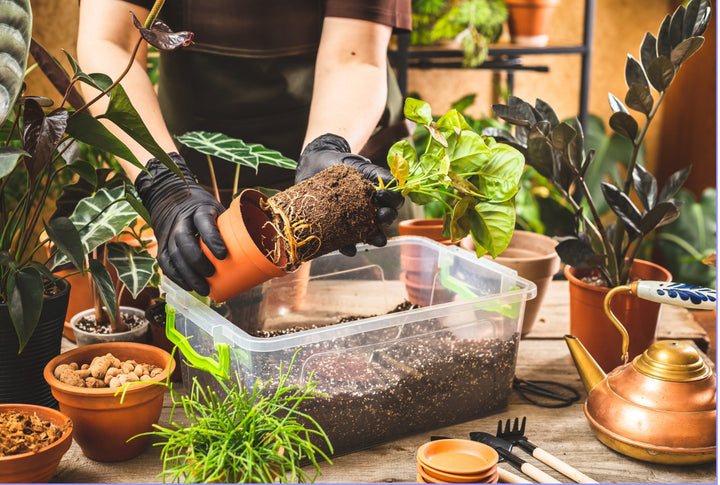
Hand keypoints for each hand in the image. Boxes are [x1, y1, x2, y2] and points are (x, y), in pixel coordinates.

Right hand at [134, 152, 225, 295]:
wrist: (172, 199)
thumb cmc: (205, 210)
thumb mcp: (218, 210)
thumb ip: (230, 227)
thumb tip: (260, 254)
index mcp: (200, 210)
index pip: (203, 221)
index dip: (212, 238)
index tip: (223, 255)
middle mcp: (181, 221)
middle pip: (184, 241)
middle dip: (197, 260)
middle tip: (211, 274)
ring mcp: (169, 233)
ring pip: (172, 254)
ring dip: (187, 274)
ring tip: (203, 289)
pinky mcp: (162, 244)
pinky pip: (165, 263)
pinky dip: (176, 277)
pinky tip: (188, 287)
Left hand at [296, 133, 403, 255]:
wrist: (313, 165)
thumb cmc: (340, 164)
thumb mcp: (358, 165)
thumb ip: (376, 173)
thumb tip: (396, 181)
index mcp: (378, 195)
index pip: (394, 201)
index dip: (393, 200)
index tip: (381, 194)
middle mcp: (370, 210)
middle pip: (386, 219)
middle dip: (387, 219)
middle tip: (381, 216)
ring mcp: (355, 220)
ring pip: (369, 233)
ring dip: (375, 238)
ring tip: (376, 240)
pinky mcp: (338, 229)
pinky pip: (345, 242)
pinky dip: (349, 247)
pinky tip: (350, 249)